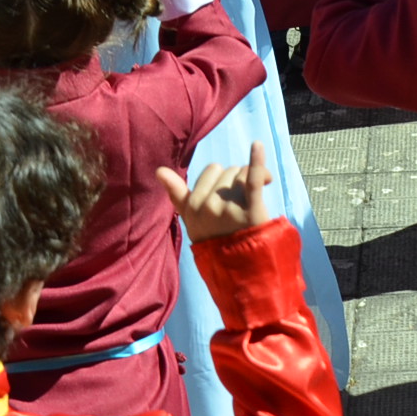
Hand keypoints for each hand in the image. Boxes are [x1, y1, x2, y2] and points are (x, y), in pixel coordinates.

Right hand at [156, 142, 275, 243]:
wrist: (239, 269)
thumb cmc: (216, 240)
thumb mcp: (191, 220)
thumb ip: (177, 194)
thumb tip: (159, 170)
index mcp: (192, 206)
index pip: (211, 170)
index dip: (220, 180)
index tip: (224, 195)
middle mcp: (208, 206)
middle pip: (228, 171)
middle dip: (235, 182)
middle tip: (238, 205)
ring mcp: (229, 208)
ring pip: (242, 174)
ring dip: (250, 182)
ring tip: (251, 204)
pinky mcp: (251, 210)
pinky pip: (253, 179)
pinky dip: (257, 160)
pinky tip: (257, 145)